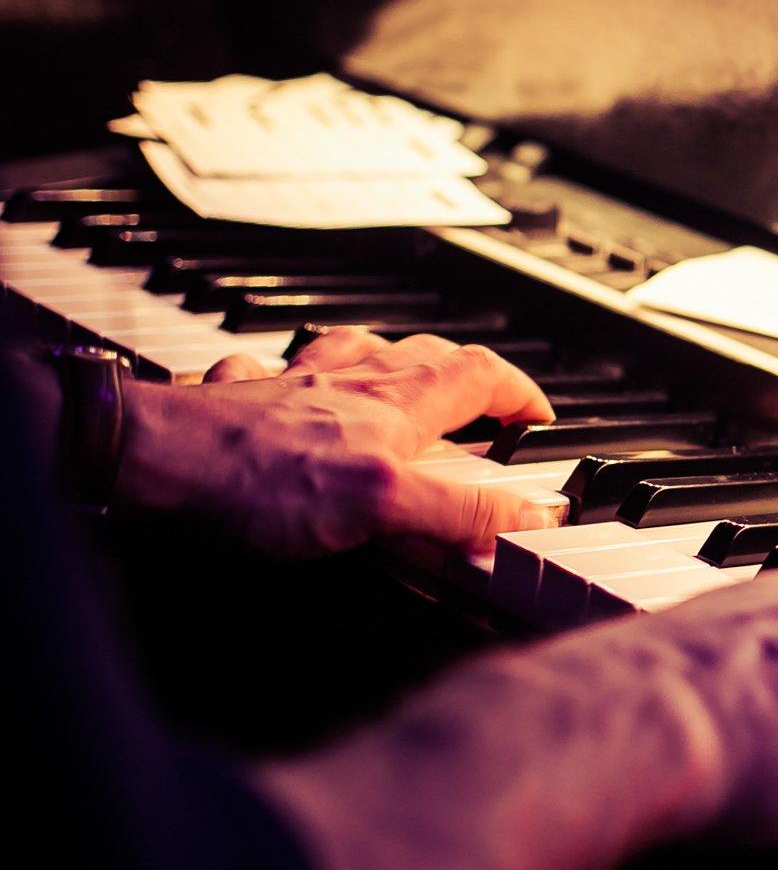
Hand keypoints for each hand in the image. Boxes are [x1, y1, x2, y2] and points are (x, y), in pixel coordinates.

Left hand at [117, 329, 556, 555]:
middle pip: (428, 355)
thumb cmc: (251, 480)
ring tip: (404, 378)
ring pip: (358, 351)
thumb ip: (460, 512)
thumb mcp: (380, 506)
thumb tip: (533, 517)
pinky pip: (277, 372)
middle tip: (488, 399)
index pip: (481, 377)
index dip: (520, 394)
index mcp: (394, 407)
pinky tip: (289, 389)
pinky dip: (297, 376)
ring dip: (392, 359)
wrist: (146, 460)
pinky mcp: (242, 403)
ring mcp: (293, 388)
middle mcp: (350, 386)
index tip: (539, 419)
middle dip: (468, 372)